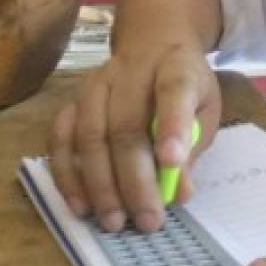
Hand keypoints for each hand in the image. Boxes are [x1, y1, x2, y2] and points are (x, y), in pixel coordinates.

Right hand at [48, 43, 220, 232]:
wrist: (152, 44)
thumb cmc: (184, 86)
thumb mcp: (204, 110)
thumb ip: (192, 148)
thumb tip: (178, 193)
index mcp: (175, 67)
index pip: (173, 91)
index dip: (171, 126)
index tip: (172, 162)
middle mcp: (130, 71)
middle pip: (126, 125)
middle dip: (135, 180)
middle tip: (148, 221)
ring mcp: (95, 83)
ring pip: (90, 135)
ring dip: (100, 184)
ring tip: (114, 221)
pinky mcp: (71, 99)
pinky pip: (60, 138)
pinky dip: (67, 174)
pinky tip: (80, 204)